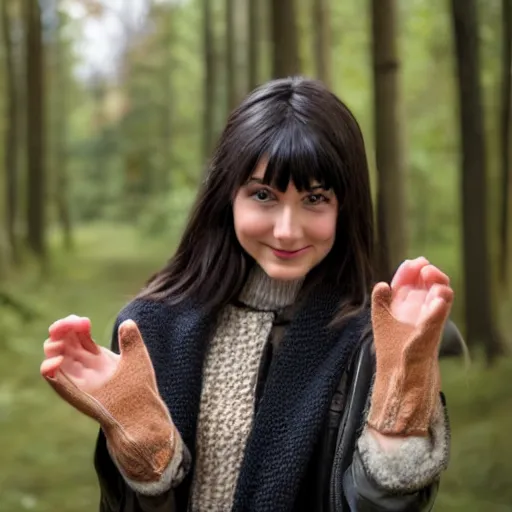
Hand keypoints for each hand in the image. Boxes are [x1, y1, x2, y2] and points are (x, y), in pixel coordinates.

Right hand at [41, 317, 180, 485]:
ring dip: (53, 344)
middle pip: (62, 341)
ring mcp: (76, 377)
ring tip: (63, 342)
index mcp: (97, 356)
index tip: (84, 321)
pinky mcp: (71, 390)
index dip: (75, 324)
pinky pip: (51, 378)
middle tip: (71, 323)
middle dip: (61, 328)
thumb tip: (128, 322)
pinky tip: (57, 360)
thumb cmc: (140, 389)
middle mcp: (83, 365)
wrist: (139, 414)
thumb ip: (131, 340)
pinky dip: (48, 367)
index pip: (77, 334)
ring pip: (53, 355)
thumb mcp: (137, 358)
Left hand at [367, 257, 453, 435]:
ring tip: (431, 274)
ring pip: (441, 299)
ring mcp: (428, 326)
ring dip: (438, 284)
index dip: (410, 272)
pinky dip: (438, 308)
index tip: (411, 262)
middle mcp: (421, 315)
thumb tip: (381, 284)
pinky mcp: (429, 340)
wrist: (401, 383)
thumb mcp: (383, 323)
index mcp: (408, 309)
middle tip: (423, 266)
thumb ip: (382, 303)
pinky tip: (439, 296)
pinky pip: (436, 321)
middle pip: (430, 287)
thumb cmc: (393, 354)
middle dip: (427, 273)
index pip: (411, 284)